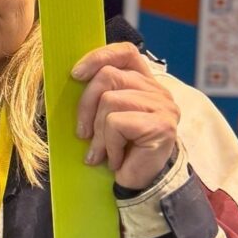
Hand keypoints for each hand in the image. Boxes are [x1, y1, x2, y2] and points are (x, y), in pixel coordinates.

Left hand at [72, 43, 179, 190]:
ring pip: (110, 101)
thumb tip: (74, 77)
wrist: (141, 185)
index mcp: (146, 83)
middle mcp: (159, 91)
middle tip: (83, 133)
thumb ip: (100, 93)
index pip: (126, 53)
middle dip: (86, 106)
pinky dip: (108, 144)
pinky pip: (116, 123)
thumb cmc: (120, 150)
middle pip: (108, 76)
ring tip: (101, 151)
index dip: (99, 56)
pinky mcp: (160, 125)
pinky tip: (116, 159)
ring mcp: (163, 107)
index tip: (76, 74)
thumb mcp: (106, 117)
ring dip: (98, 132)